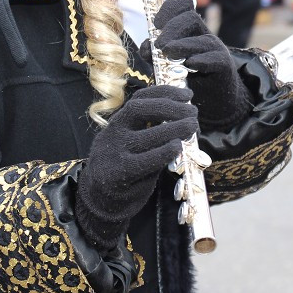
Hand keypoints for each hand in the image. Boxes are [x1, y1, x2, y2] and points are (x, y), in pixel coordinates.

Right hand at [75, 85, 198, 251]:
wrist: (99, 200)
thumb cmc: (125, 167)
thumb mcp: (133, 144)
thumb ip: (152, 131)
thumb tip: (185, 117)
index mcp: (118, 122)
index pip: (139, 98)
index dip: (164, 92)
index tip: (187, 94)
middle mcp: (113, 133)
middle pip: (139, 109)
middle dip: (169, 107)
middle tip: (193, 112)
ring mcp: (114, 153)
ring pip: (145, 136)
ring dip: (174, 128)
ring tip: (192, 126)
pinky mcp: (119, 174)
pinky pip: (145, 161)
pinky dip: (164, 152)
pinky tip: (177, 147)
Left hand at [144, 0, 251, 126]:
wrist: (212, 99)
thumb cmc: (187, 78)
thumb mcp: (165, 63)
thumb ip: (154, 54)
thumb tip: (147, 46)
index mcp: (188, 29)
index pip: (182, 5)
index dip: (169, 8)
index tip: (156, 24)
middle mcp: (203, 35)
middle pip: (191, 18)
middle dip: (172, 28)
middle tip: (160, 45)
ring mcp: (216, 50)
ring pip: (203, 39)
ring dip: (183, 45)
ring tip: (168, 53)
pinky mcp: (224, 66)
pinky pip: (215, 58)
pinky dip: (201, 60)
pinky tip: (190, 65)